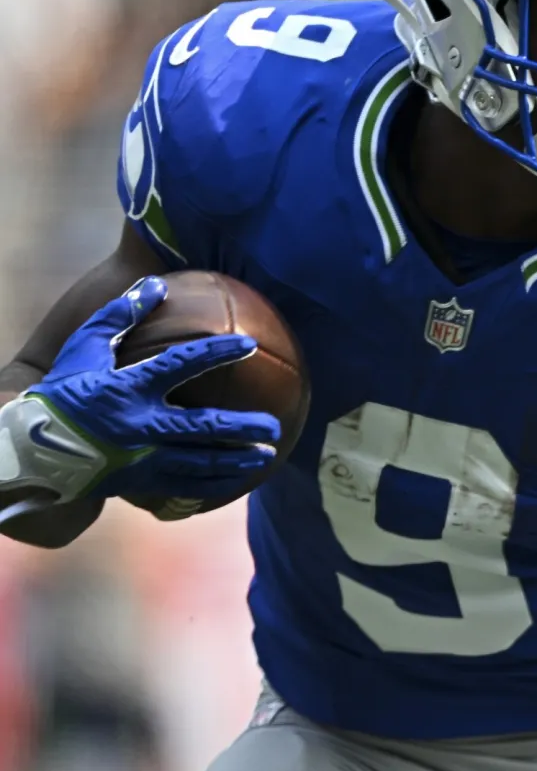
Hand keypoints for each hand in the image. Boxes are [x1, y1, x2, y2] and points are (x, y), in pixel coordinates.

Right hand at [0, 277, 280, 505]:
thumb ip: (121, 315)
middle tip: (273, 428)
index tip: (247, 343)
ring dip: (236, 462)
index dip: (215, 353)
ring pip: (198, 464)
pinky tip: (235, 482)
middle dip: (242, 428)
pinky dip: (212, 485)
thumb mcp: (84, 347)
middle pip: (201, 427)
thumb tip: (156, 283)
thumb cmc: (62, 392)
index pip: (180, 365)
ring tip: (267, 458)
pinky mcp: (138, 483)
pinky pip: (182, 487)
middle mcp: (139, 426)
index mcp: (128, 388)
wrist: (30, 450)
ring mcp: (140, 459)